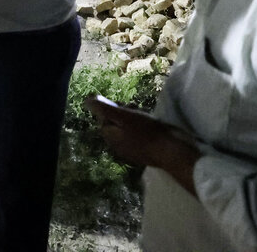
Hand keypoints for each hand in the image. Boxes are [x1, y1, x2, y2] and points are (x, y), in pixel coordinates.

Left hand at [85, 96, 199, 193]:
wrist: (170, 152)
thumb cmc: (146, 131)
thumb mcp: (124, 116)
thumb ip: (104, 109)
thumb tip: (85, 102)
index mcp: (110, 137)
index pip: (103, 117)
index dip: (112, 107)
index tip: (124, 103)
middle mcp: (116, 146)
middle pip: (114, 124)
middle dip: (123, 113)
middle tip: (135, 107)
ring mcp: (129, 152)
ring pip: (125, 130)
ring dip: (132, 119)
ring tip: (144, 115)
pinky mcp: (141, 154)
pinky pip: (136, 137)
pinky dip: (140, 129)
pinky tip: (150, 126)